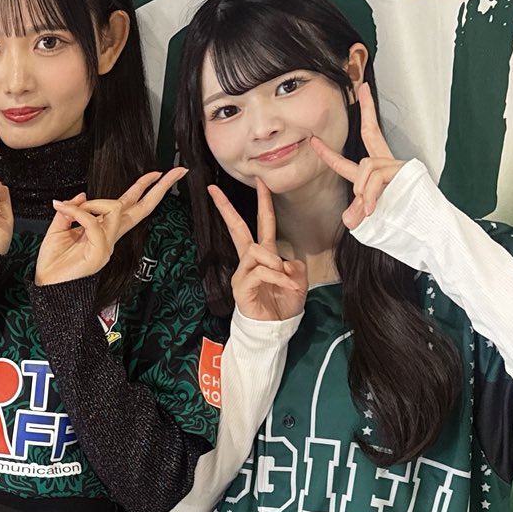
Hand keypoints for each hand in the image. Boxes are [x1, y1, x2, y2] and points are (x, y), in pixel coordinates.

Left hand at [34, 167, 186, 286]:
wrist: (46, 284)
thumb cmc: (53, 262)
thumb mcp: (59, 227)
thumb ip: (72, 210)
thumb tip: (83, 194)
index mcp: (104, 230)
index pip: (131, 206)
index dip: (145, 189)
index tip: (158, 174)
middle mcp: (111, 237)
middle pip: (142, 209)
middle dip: (160, 188)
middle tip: (176, 171)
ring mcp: (108, 245)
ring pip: (116, 209)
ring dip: (93, 203)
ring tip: (70, 208)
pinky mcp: (100, 252)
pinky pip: (93, 223)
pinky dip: (78, 213)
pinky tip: (64, 210)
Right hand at [210, 178, 306, 321]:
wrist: (274, 329)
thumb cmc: (283, 303)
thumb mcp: (298, 281)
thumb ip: (294, 265)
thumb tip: (283, 262)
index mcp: (264, 254)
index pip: (261, 223)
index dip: (262, 202)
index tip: (260, 182)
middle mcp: (250, 260)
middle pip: (237, 228)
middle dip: (226, 208)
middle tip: (214, 190)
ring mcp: (243, 272)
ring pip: (256, 251)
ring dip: (275, 263)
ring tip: (286, 280)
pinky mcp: (241, 286)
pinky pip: (261, 271)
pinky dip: (276, 277)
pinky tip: (285, 286)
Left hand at [307, 82, 407, 229]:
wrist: (431, 232)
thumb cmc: (406, 226)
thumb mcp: (373, 220)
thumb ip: (358, 213)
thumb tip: (348, 218)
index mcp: (376, 178)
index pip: (350, 163)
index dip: (329, 153)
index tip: (314, 141)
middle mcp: (388, 166)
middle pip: (372, 132)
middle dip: (368, 108)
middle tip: (363, 87)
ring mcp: (399, 166)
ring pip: (366, 166)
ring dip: (362, 190)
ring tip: (369, 209)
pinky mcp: (406, 169)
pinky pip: (376, 175)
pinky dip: (370, 193)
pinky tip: (372, 207)